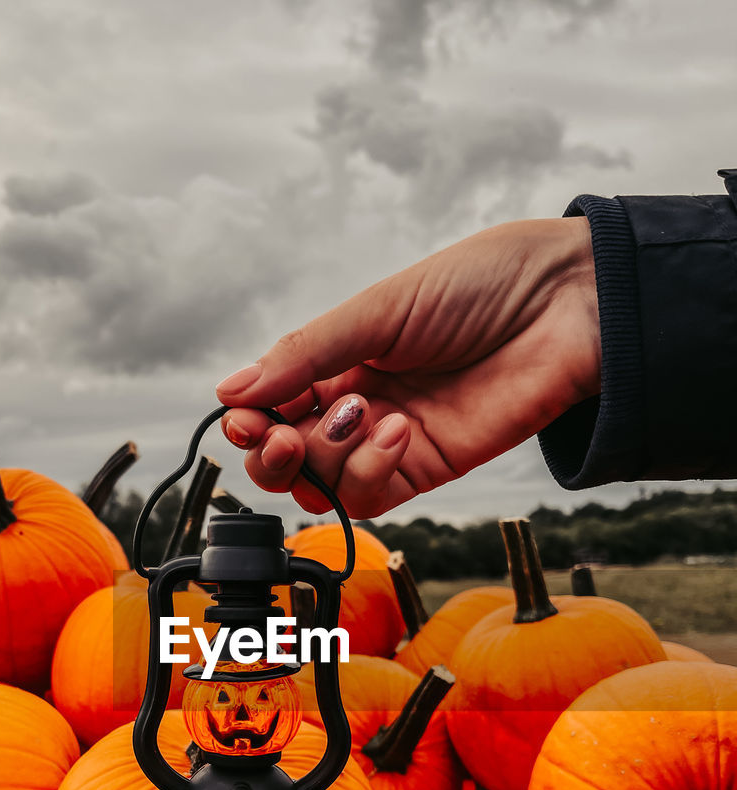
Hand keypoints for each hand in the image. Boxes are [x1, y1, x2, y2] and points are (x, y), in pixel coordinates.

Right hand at [216, 217, 599, 517]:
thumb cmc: (482, 285)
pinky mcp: (427, 469)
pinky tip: (395, 432)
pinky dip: (368, 472)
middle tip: (282, 437)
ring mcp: (390, 441)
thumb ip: (307, 355)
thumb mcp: (379, 310)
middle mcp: (357, 404)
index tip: (243, 418)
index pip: (272, 405)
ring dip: (326, 459)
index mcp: (340, 359)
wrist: (567, 306)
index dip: (249, 419)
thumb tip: (231, 389)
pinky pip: (372, 495)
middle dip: (273, 454)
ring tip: (361, 416)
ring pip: (324, 484)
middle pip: (288, 457)